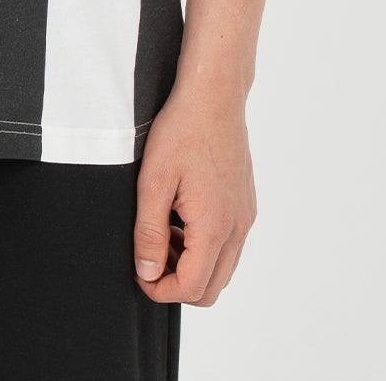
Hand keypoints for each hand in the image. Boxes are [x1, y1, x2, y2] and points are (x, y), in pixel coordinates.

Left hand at [132, 82, 256, 306]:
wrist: (213, 95)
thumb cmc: (183, 130)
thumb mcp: (153, 182)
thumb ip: (149, 233)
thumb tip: (148, 273)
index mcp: (215, 226)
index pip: (192, 288)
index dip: (160, 290)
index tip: (139, 273)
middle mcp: (238, 228)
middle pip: (212, 289)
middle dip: (178, 284)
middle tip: (150, 257)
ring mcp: (246, 216)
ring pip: (223, 269)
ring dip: (192, 265)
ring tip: (164, 233)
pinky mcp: (246, 204)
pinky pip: (230, 245)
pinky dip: (206, 246)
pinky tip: (182, 218)